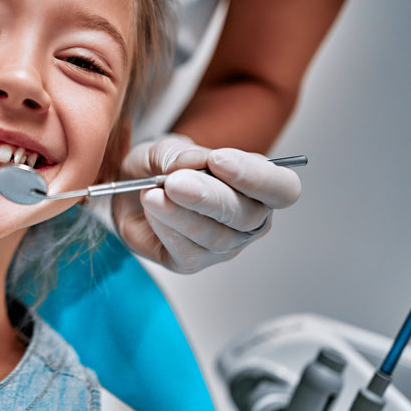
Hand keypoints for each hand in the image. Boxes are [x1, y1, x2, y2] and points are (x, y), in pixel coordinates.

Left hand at [112, 135, 301, 272]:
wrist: (129, 190)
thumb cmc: (160, 167)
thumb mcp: (166, 149)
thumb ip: (181, 154)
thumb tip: (195, 162)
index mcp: (258, 185)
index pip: (282, 188)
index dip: (255, 176)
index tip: (218, 160)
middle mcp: (249, 219)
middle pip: (247, 215)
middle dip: (209, 197)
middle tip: (175, 182)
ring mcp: (224, 245)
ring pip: (216, 236)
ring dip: (181, 214)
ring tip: (152, 193)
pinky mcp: (193, 262)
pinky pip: (186, 251)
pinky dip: (165, 227)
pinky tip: (151, 208)